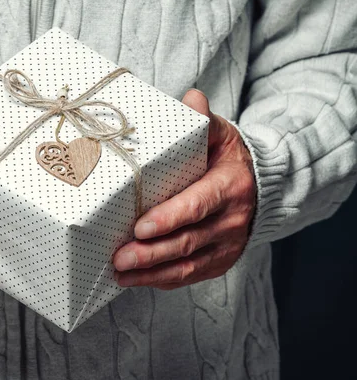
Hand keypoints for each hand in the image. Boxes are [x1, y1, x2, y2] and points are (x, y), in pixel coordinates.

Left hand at [113, 89, 255, 289]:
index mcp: (230, 187)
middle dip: (152, 253)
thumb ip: (204, 121)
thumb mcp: (221, 136)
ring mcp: (227, 245)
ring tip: (121, 274)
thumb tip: (192, 98)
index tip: (140, 228)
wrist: (259, 189)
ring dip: (152, 273)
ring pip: (188, 266)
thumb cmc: (228, 160)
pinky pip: (191, 277)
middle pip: (188, 242)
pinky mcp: (220, 262)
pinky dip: (163, 280)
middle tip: (120, 258)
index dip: (170, 219)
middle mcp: (232, 221)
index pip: (198, 205)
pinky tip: (137, 280)